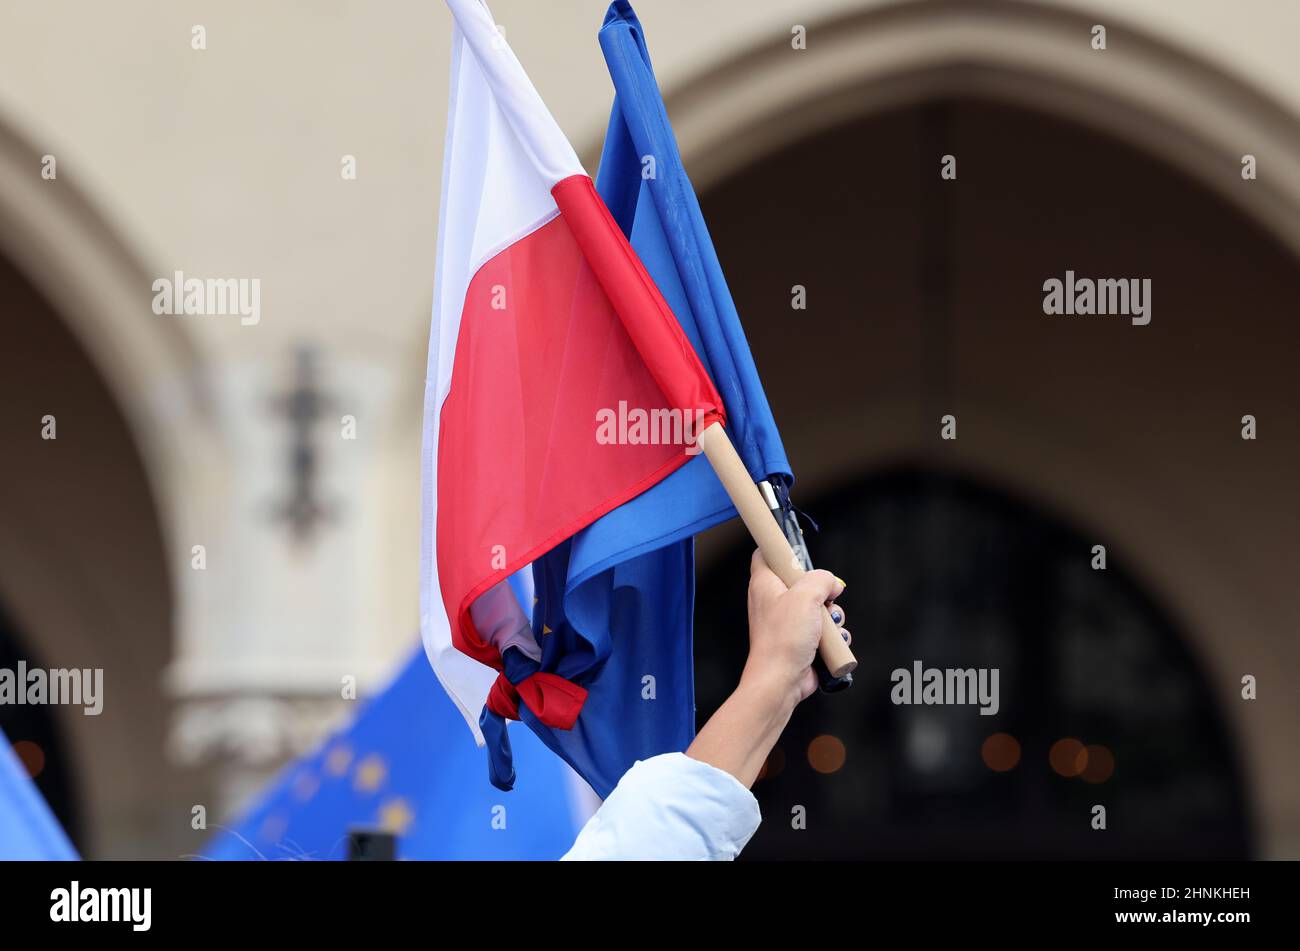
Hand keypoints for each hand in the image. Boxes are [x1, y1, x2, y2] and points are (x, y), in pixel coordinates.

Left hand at [742, 549, 846, 705]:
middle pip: (803, 581)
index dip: (783, 548)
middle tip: (826, 598)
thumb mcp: (806, 596)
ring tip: (828, 626)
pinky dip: (832, 636)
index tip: (801, 551)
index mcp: (765, 583)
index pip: (766, 554)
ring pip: (818, 607)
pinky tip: (833, 642)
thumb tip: (833, 584)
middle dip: (823, 590)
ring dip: (832, 616)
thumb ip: (822, 579)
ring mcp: (787, 622)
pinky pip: (823, 630)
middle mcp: (774, 601)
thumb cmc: (784, 638)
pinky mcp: (800, 640)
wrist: (781, 680)